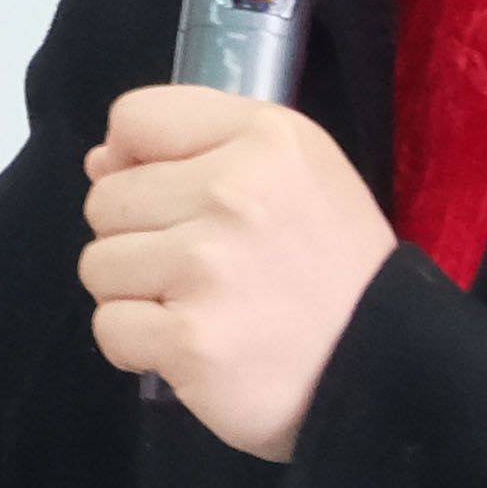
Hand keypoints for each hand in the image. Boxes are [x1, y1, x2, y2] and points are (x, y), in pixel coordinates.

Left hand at [80, 87, 398, 460]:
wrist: (388, 369)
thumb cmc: (333, 266)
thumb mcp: (296, 171)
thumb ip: (197, 144)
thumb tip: (100, 160)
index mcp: (264, 138)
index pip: (134, 118)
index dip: (137, 161)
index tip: (178, 199)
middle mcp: (233, 193)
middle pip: (106, 199)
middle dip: (140, 237)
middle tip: (206, 269)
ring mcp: (208, 269)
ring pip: (98, 265)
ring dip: (138, 294)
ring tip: (203, 307)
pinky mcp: (190, 341)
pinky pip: (110, 327)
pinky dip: (140, 345)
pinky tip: (192, 346)